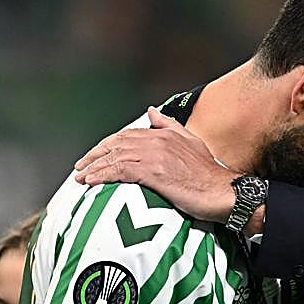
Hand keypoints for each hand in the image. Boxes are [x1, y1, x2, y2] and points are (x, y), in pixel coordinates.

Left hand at [74, 107, 237, 223]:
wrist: (223, 192)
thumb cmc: (209, 174)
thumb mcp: (191, 142)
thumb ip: (169, 125)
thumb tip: (151, 111)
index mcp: (163, 134)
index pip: (126, 136)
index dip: (107, 146)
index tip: (95, 155)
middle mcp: (156, 140)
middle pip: (116, 144)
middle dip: (95, 155)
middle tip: (80, 167)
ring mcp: (154, 156)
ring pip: (115, 157)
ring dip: (94, 166)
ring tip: (81, 177)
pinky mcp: (153, 172)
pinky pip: (120, 171)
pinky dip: (102, 175)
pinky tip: (92, 181)